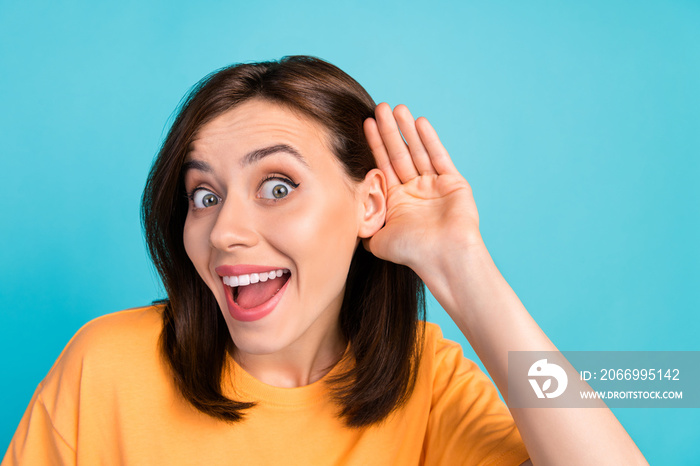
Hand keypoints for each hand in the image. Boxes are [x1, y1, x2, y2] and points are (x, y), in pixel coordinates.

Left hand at [363, 103, 482, 276]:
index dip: (373, 145)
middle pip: (398, 154)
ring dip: (407, 130)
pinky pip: (439, 156)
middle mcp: (414, 191)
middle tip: (379, 108)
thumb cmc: (411, 252)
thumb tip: (343, 220)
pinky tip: (419, 122)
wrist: (443, 258)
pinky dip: (429, 139)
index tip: (364, 124)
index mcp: (396, 202)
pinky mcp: (453, 182)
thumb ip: (362, 225)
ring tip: (397, 108)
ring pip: (417, 151)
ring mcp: (434, 186)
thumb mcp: (377, 239)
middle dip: (388, 131)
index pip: (382, 166)